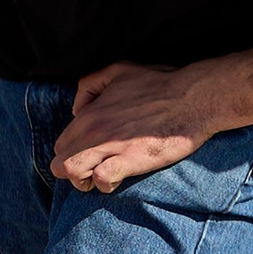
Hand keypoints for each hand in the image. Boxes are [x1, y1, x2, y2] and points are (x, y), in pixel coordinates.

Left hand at [51, 60, 237, 192]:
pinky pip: (103, 178)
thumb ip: (90, 85)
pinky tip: (118, 179)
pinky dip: (106, 183)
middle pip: (60, 164)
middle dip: (73, 174)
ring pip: (73, 173)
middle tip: (95, 172)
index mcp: (89, 113)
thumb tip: (77, 109)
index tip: (91, 156)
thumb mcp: (118, 70)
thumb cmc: (159, 83)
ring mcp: (112, 145)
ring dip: (85, 182)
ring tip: (103, 178)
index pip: (60, 145)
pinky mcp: (131, 159)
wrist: (193, 97)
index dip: (72, 155)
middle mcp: (95, 130)